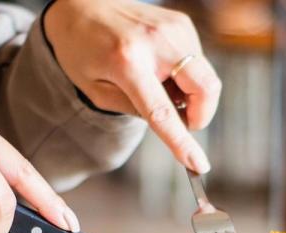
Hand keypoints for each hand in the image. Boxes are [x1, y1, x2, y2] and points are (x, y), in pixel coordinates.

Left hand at [44, 0, 220, 172]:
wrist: (79, 6)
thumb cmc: (81, 51)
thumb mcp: (97, 91)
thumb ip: (135, 110)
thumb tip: (175, 122)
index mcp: (126, 62)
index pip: (162, 111)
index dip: (182, 141)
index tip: (198, 164)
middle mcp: (155, 41)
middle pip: (205, 88)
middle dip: (201, 114)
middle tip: (183, 121)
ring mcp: (173, 28)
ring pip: (204, 77)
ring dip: (189, 92)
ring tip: (156, 83)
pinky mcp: (181, 22)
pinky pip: (197, 61)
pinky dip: (185, 75)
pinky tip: (160, 67)